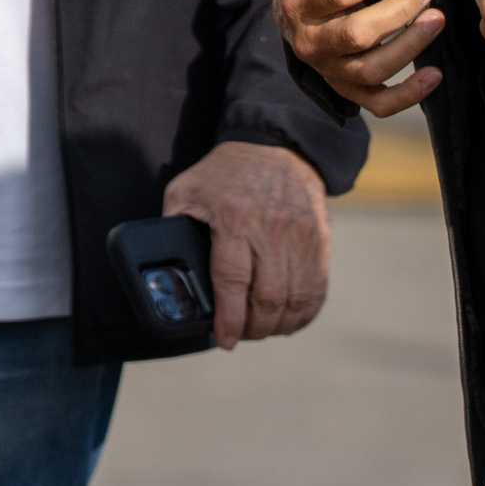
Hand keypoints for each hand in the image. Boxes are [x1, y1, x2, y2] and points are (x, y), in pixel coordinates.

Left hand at [163, 142, 330, 350]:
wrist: (277, 146)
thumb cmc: (225, 173)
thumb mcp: (186, 191)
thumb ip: (173, 227)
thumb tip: (165, 268)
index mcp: (234, 218)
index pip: (233, 281)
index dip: (229, 318)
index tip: (223, 339)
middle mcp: (272, 229)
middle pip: (268, 298)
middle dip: (253, 328)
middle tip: (240, 335)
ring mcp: (301, 237)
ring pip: (296, 299)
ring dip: (279, 325)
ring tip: (262, 329)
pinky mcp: (320, 241)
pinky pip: (317, 289)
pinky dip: (304, 313)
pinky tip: (289, 321)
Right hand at [277, 0, 443, 118]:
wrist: (298, 12)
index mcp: (298, 2)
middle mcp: (310, 42)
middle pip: (358, 34)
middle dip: (399, 11)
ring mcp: (331, 70)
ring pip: (371, 70)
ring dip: (410, 47)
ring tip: (437, 19)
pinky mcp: (349, 89)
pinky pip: (377, 103)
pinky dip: (407, 96)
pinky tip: (435, 75)